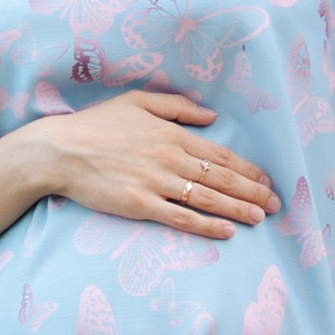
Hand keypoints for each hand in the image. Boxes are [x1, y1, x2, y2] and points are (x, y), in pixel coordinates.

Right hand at [29, 90, 279, 239]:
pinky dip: (207, 226)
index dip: (247, 169)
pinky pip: (181, 218)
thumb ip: (176, 107)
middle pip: (221, 178)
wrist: (58, 151)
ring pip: (207, 199)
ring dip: (238, 210)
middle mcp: (169, 158)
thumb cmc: (95, 125)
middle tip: (275, 204)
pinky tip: (227, 232)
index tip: (266, 179)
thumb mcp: (136, 102)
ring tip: (260, 218)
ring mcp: (155, 183)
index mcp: (170, 134)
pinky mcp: (140, 205)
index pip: (219, 154)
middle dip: (252, 192)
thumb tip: (211, 116)